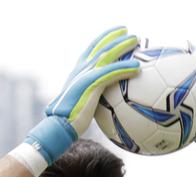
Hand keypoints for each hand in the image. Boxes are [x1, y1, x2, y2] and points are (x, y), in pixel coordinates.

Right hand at [25, 27, 140, 163]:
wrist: (59, 126)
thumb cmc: (69, 121)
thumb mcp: (80, 103)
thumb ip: (91, 97)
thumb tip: (102, 103)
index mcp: (77, 72)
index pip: (91, 50)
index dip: (103, 39)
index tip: (115, 33)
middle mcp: (80, 70)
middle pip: (100, 47)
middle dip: (113, 36)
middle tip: (127, 30)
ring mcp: (85, 75)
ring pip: (107, 54)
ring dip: (122, 46)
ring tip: (136, 40)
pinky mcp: (90, 84)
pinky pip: (111, 72)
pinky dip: (124, 68)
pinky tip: (137, 67)